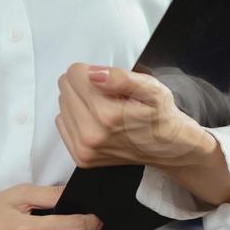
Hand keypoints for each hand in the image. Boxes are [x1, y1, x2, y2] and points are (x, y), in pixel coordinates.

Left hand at [55, 62, 205, 167]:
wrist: (167, 147)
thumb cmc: (159, 115)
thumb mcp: (152, 88)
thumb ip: (121, 78)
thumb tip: (92, 73)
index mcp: (107, 114)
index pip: (74, 74)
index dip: (92, 72)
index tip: (109, 83)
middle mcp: (92, 134)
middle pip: (65, 88)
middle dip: (85, 85)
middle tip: (109, 96)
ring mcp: (84, 149)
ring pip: (62, 104)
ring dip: (79, 101)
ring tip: (105, 108)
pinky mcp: (81, 157)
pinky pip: (62, 123)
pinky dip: (76, 117)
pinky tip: (96, 120)